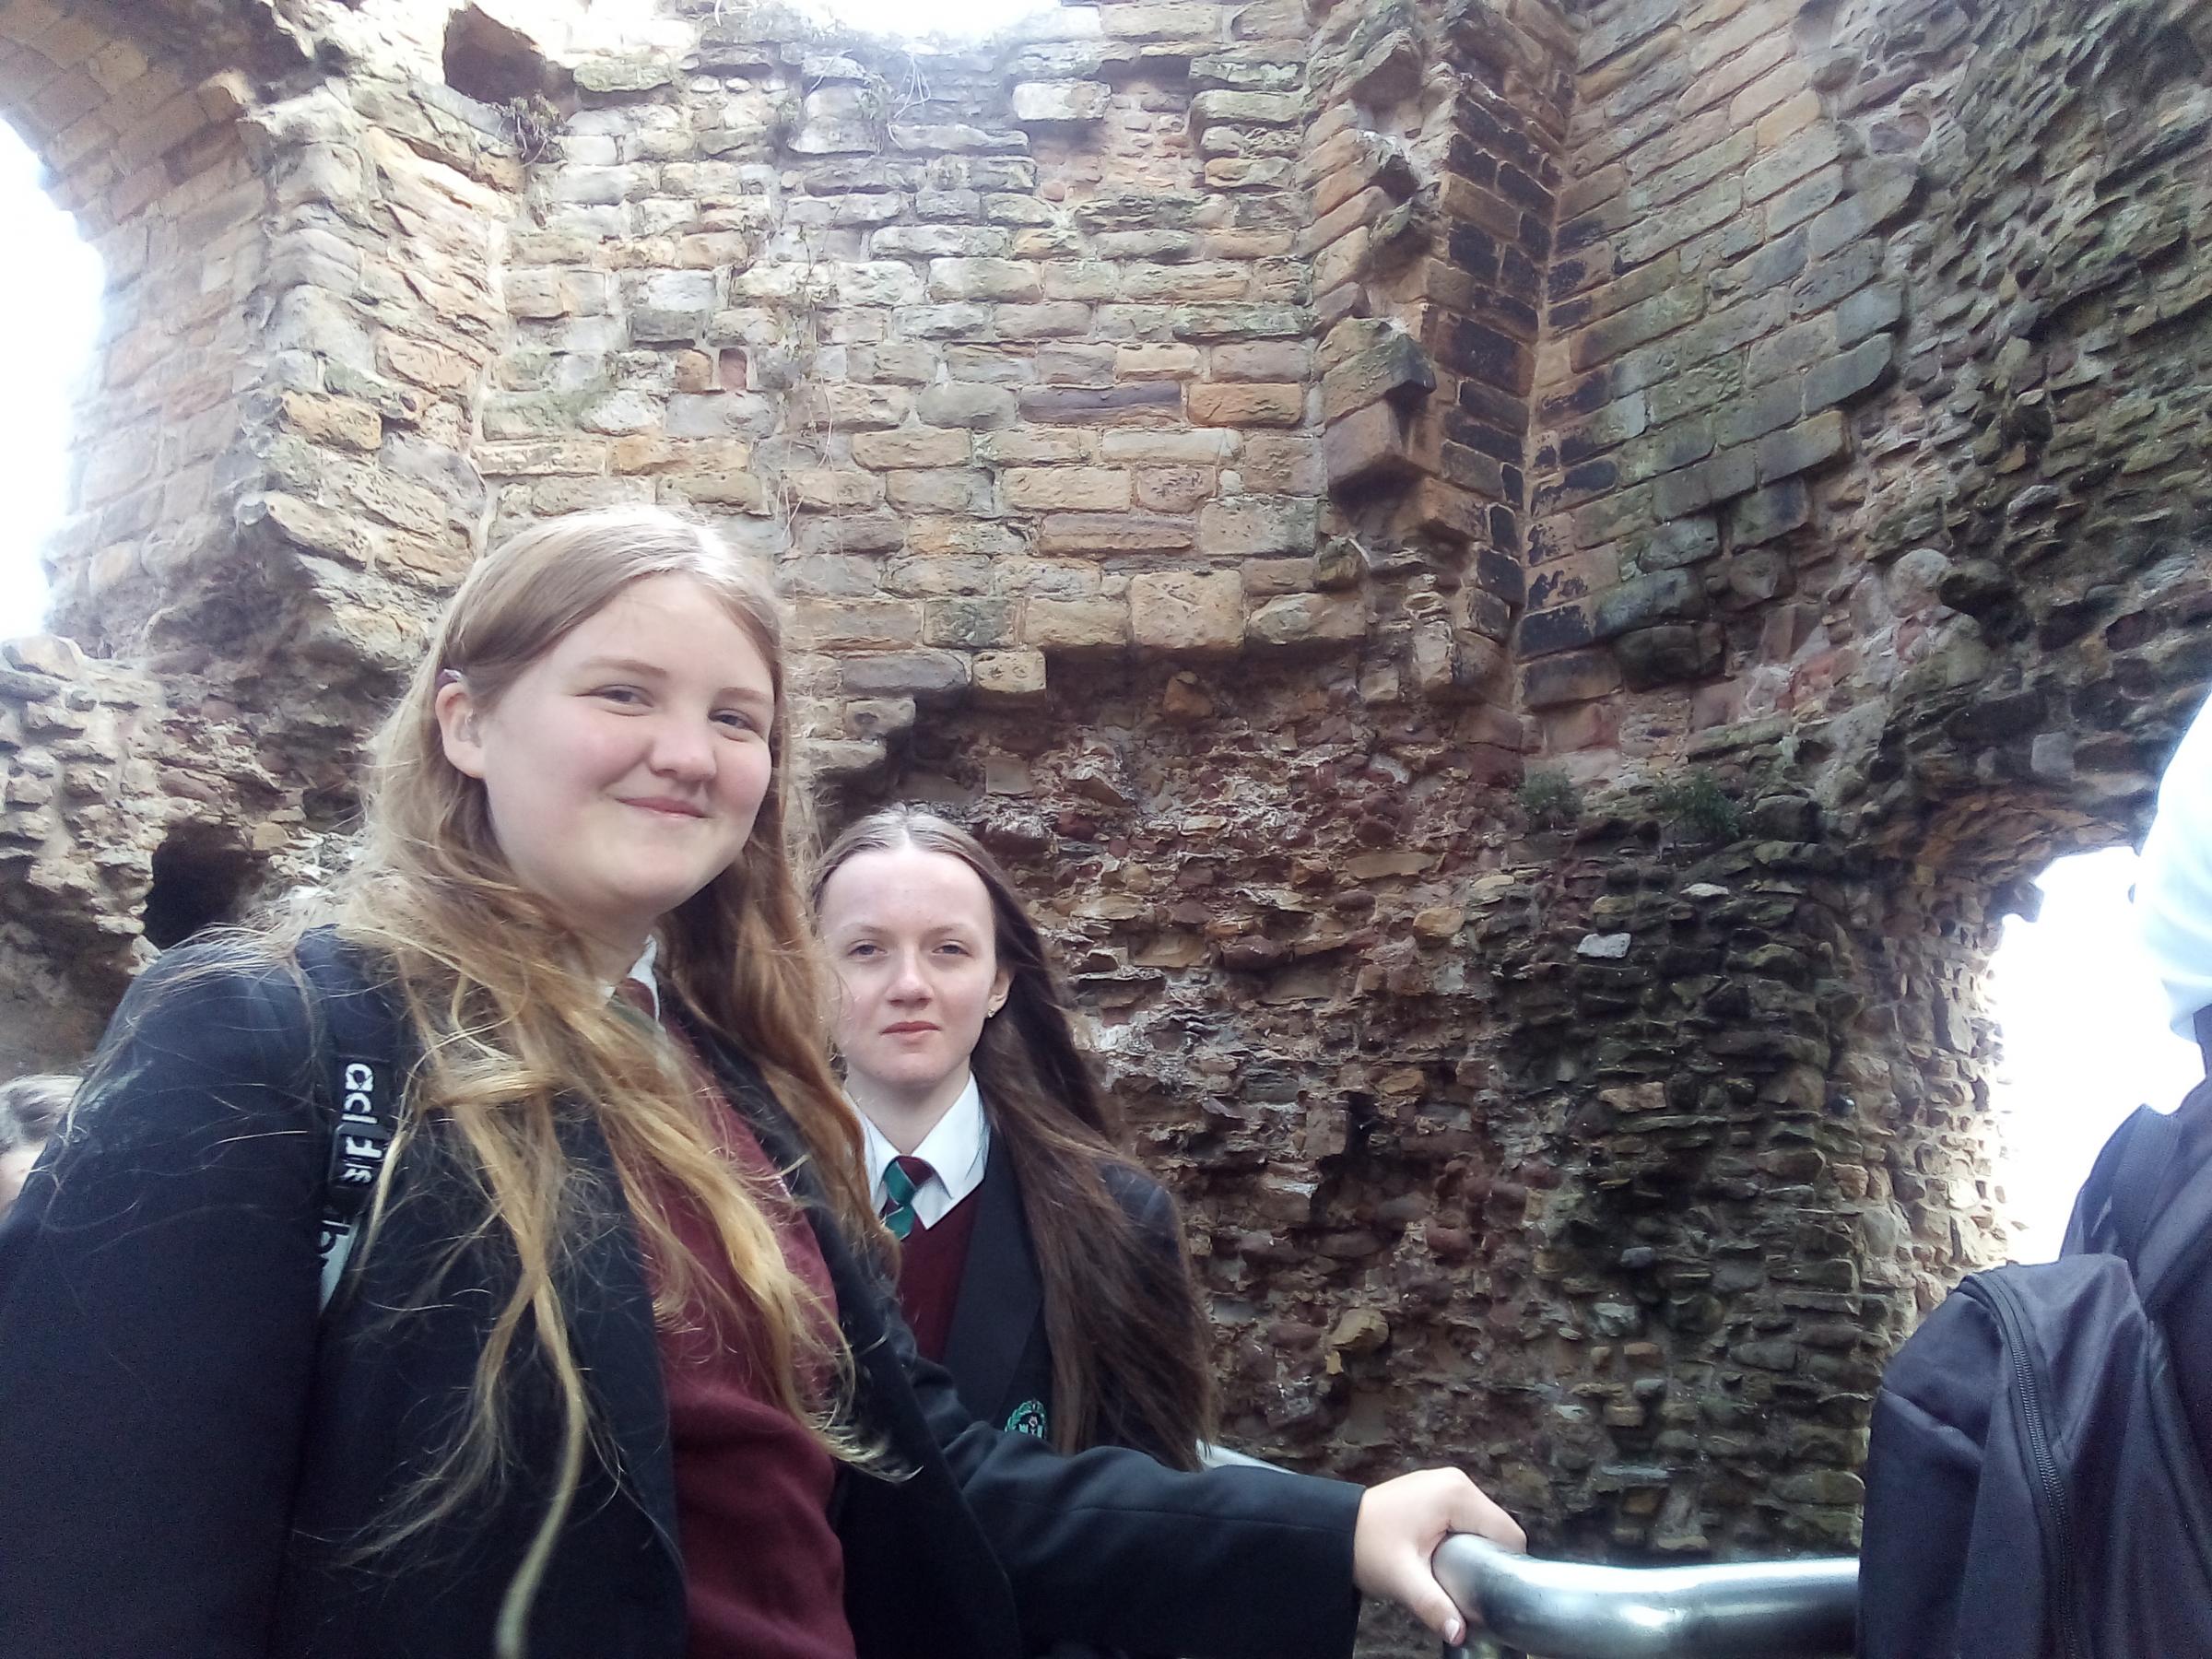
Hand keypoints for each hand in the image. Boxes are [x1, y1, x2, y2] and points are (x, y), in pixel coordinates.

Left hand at [1351, 1467, 1525, 1645]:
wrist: (1335, 1529)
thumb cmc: (1367, 1547)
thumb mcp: (1403, 1579)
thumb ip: (1434, 1604)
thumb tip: (1459, 1633)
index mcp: (1457, 1494)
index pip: (1507, 1533)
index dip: (1504, 1565)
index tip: (1490, 1590)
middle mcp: (1456, 1481)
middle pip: (1497, 1529)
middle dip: (1488, 1559)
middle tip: (1470, 1586)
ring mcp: (1446, 1484)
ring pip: (1482, 1526)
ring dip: (1475, 1551)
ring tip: (1457, 1575)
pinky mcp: (1436, 1493)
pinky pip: (1465, 1520)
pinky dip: (1462, 1541)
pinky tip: (1447, 1560)